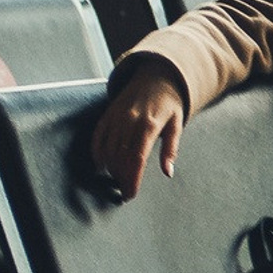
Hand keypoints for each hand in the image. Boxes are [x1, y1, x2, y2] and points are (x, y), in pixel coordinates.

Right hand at [91, 65, 185, 200]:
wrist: (157, 78)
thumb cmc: (169, 105)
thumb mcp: (176, 125)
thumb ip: (170, 150)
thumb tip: (168, 173)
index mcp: (149, 125)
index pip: (137, 159)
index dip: (132, 179)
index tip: (130, 194)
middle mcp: (130, 121)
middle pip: (120, 157)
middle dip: (121, 178)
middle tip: (125, 191)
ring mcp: (116, 116)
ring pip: (107, 150)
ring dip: (110, 169)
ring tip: (117, 180)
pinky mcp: (107, 114)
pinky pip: (97, 137)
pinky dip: (97, 153)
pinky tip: (101, 166)